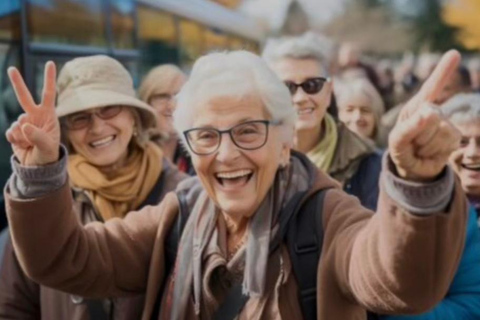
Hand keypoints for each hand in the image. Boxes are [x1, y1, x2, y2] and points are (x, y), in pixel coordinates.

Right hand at [5, 62, 59, 165]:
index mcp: (48, 115)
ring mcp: (24, 123)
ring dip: (22, 135)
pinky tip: (22, 145)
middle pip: (24, 97)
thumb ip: (37, 136)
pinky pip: (11, 133)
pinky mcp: (14, 131)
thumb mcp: (47, 147)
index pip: (48, 94)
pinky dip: (15, 140)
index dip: (48, 79)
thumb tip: (23, 125)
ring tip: (30, 143)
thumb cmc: (48, 154)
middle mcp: (35, 115)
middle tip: (11, 68)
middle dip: (17, 83)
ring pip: (17, 124)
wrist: (37, 166)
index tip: (50, 63)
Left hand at [388, 50, 461, 181]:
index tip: (454, 54)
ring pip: (439, 130)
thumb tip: (430, 112)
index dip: (442, 71)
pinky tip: (430, 152)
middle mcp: (433, 110)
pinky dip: (434, 151)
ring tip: (420, 147)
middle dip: (417, 133)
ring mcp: (446, 123)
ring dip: (425, 144)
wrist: (412, 167)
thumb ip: (410, 126)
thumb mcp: (398, 140)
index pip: (431, 87)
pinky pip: (447, 141)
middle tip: (412, 142)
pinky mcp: (454, 137)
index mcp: (416, 106)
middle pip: (430, 115)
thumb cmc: (402, 149)